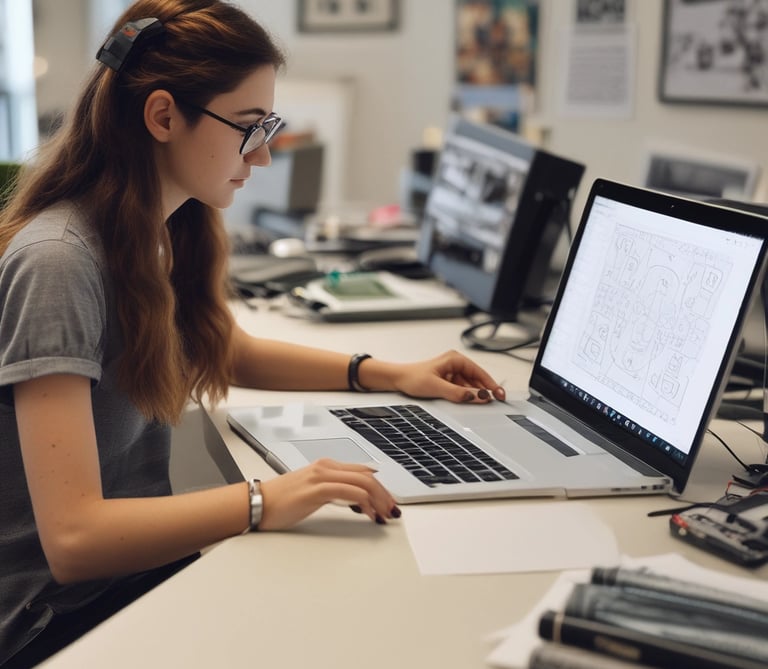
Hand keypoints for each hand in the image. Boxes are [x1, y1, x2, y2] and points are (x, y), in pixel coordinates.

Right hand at [257, 458, 400, 529]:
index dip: (381, 487)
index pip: (363, 472)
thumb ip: (334, 491)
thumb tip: (358, 501)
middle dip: (385, 494)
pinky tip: (368, 515)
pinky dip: (364, 503)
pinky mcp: (316, 489)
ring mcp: (321, 476)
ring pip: (362, 482)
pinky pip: (349, 492)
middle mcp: (326, 467)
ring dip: (379, 499)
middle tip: (393, 510)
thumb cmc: (281, 501)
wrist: (256, 503)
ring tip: (384, 515)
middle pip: (367, 475)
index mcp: (326, 465)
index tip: (389, 502)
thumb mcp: (314, 493)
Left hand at [387, 350, 505, 403]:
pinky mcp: (448, 381)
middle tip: (496, 401)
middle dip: (485, 390)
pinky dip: (467, 396)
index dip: (491, 385)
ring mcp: (452, 373)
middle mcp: (455, 364)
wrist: (397, 380)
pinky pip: (462, 389)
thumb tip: (477, 396)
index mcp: (455, 359)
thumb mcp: (437, 387)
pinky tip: (469, 402)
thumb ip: (458, 393)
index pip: (479, 372)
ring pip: (470, 385)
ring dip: (475, 394)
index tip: (499, 395)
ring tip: (481, 403)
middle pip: (477, 379)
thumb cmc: (412, 378)